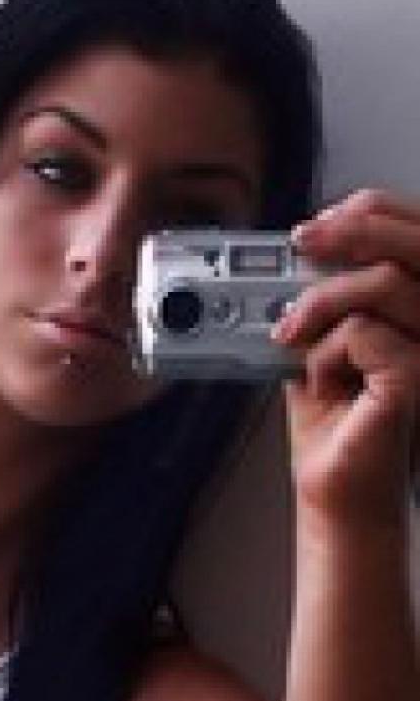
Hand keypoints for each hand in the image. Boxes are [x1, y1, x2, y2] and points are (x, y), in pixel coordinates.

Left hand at [271, 188, 419, 528]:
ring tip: (293, 338)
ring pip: (387, 283)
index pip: (418, 235)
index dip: (374, 214)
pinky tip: (322, 380)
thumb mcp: (323, 345)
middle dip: (350, 232)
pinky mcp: (417, 378)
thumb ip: (326, 303)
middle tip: (301, 241)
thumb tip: (303, 254)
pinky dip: (326, 351)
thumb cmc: (334, 421)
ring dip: (322, 304)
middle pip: (416, 247)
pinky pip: (365, 332)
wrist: (335, 486)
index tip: (320, 222)